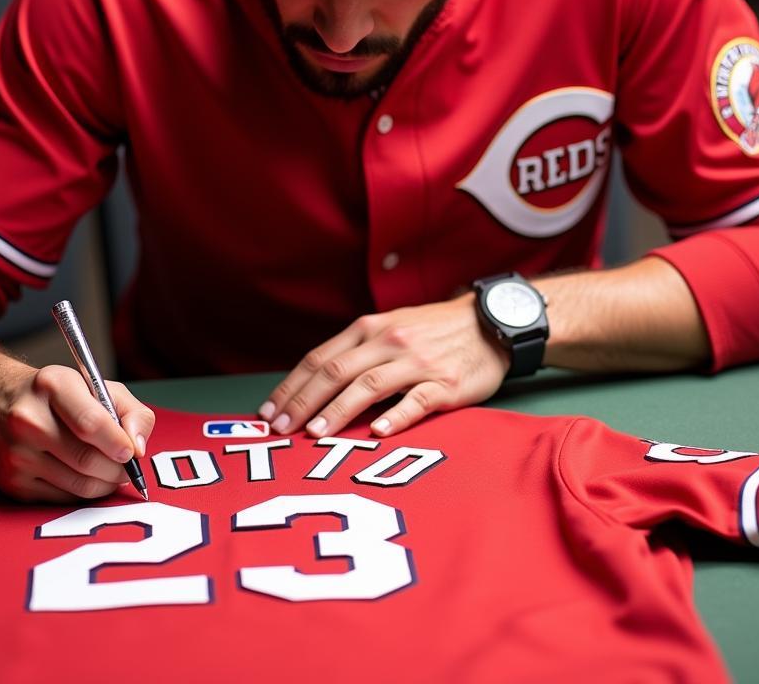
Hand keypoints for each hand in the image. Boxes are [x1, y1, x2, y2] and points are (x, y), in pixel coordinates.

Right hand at [0, 332, 155, 502]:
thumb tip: (138, 448)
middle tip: (128, 468)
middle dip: (117, 469)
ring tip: (113, 474)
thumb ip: (130, 410)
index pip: (91, 422)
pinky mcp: (11, 484)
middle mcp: (28, 419)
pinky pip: (61, 499)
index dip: (118, 442)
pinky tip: (87, 479)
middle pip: (87, 459)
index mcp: (52, 385)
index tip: (132, 452)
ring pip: (77, 485)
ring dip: (105, 484)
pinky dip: (82, 494)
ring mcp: (16, 454)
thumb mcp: (95, 385)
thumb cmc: (55, 395)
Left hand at [257, 293, 510, 439]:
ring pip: (368, 386)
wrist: (490, 324)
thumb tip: (315, 386)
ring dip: (338, 410)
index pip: (320, 358)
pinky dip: (394, 416)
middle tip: (279, 429)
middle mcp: (389, 342)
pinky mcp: (445, 384)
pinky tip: (376, 431)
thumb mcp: (391, 328)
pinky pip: (416, 400)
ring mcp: (417, 363)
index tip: (269, 411)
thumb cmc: (433, 332)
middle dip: (303, 402)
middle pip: (336, 373)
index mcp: (370, 328)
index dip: (292, 386)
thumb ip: (357, 352)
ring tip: (315, 434)